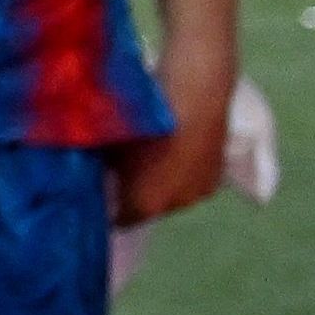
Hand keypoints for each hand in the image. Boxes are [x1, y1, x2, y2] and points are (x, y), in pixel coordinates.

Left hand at [112, 43, 239, 225]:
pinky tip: (173, 150)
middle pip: (148, 208)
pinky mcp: (219, 174)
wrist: (197, 94)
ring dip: (161, 184)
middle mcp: (176, 206)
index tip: (98, 195)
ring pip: (173, 195)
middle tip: (121, 174)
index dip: (108, 209)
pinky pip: (192, 181)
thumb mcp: (113, 143)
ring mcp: (200, 192)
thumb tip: (96, 172)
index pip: (120, 220)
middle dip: (134, 196)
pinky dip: (181, 172)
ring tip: (149, 158)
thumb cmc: (146, 120)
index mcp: (145, 205)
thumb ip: (104, 166)